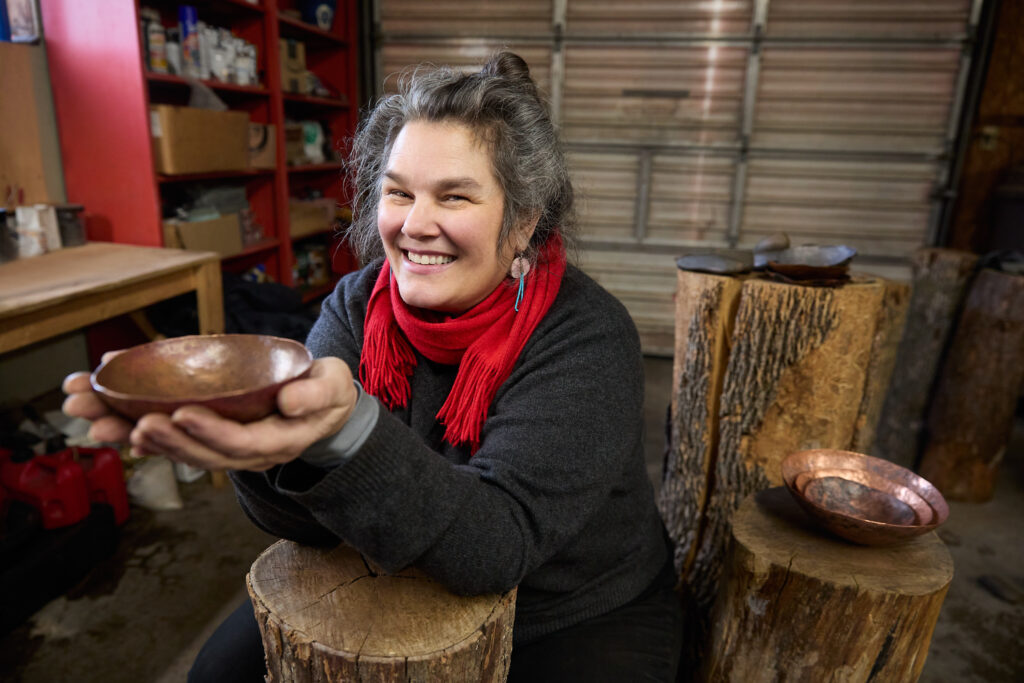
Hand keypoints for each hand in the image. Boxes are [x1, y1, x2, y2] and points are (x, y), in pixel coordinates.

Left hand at [65, 357, 358, 471]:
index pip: (242, 442)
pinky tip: (118, 432)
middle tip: (135, 421)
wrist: (325, 408)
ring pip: (185, 452)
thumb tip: (291, 401)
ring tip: (108, 425)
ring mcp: (231, 450)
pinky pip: (180, 445)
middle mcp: (250, 453)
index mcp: (279, 440)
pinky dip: (148, 442)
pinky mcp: (216, 440)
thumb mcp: (333, 386)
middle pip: (204, 454)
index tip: (182, 412)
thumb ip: (317, 394)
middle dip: (167, 439)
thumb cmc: (327, 391)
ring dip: (145, 440)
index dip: (211, 431)